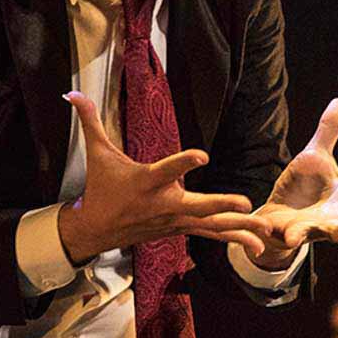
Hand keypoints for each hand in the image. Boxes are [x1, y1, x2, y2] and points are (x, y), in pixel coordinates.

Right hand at [58, 92, 273, 266]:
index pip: (167, 170)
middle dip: (220, 205)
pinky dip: (235, 238)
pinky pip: (211, 234)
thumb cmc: (102, 187)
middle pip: (196, 205)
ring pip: (210, 225)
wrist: (97, 230)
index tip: (203, 155)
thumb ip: (90, 120)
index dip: (183, 162)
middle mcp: (164, 204)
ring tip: (266, 231)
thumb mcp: (97, 153)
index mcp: (146, 182)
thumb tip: (71, 91)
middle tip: (244, 203)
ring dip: (239, 229)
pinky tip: (259, 246)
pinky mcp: (181, 228)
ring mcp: (175, 220)